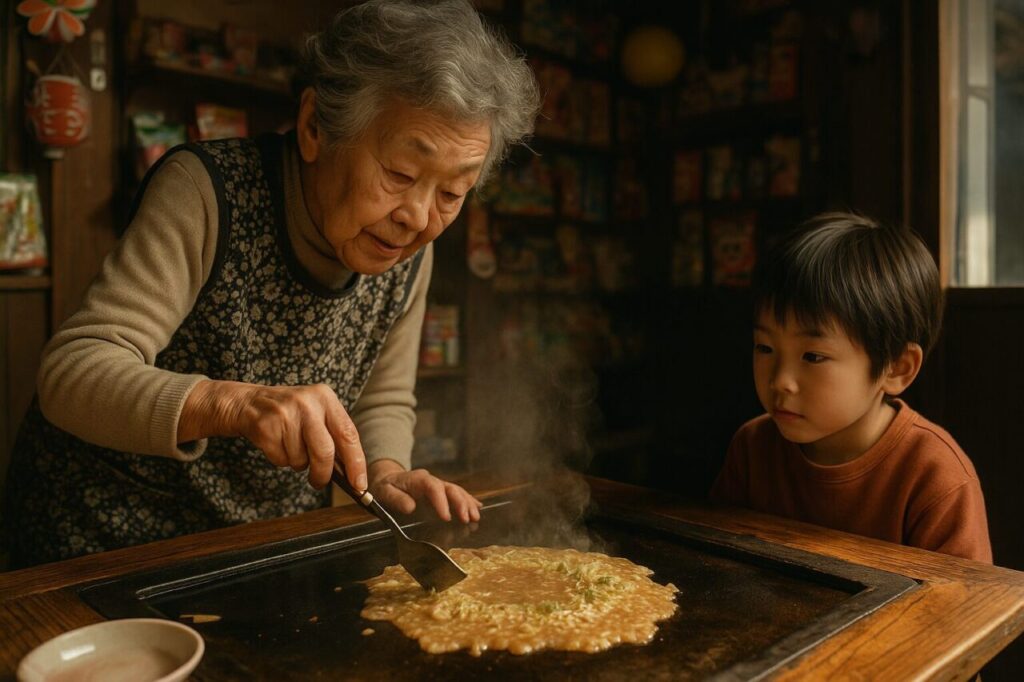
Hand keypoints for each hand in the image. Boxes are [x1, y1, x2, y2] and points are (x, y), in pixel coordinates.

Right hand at [180, 380, 365, 490]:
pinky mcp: (265, 426)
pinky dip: (280, 460)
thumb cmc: (290, 415)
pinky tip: (275, 444)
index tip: (359, 486)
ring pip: (301, 459)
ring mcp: (285, 413)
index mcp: (326, 397)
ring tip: (290, 446)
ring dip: (297, 463)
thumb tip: (352, 475)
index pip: (348, 434)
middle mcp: (308, 402)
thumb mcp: (315, 414)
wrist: (248, 403)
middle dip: (323, 474)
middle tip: (319, 482)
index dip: (356, 463)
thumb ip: (334, 437)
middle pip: (325, 451)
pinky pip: (281, 459)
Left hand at [368, 459, 481, 522]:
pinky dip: (468, 500)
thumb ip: (396, 499)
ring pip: (457, 491)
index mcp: (418, 479)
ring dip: (467, 504)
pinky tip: (478, 508)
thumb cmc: (384, 488)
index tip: (446, 517)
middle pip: (450, 488)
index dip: (442, 502)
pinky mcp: (441, 492)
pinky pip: (457, 494)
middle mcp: (432, 480)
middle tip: (467, 519)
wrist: (386, 480)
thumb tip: (411, 507)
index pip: (433, 488)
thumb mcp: (384, 492)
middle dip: (461, 504)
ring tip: (475, 517)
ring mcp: (438, 486)